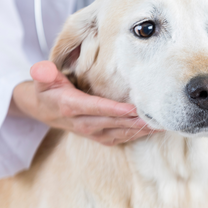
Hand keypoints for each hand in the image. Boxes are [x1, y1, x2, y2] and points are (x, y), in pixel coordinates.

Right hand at [11, 61, 158, 145]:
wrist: (44, 111)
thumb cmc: (49, 90)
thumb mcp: (42, 79)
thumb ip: (43, 74)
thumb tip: (42, 69)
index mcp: (71, 106)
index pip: (97, 108)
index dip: (116, 109)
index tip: (134, 108)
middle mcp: (84, 123)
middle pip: (115, 122)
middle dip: (138, 120)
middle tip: (160, 115)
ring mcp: (93, 133)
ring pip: (122, 131)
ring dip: (143, 129)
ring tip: (164, 123)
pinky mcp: (101, 137)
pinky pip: (122, 137)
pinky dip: (138, 133)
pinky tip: (155, 128)